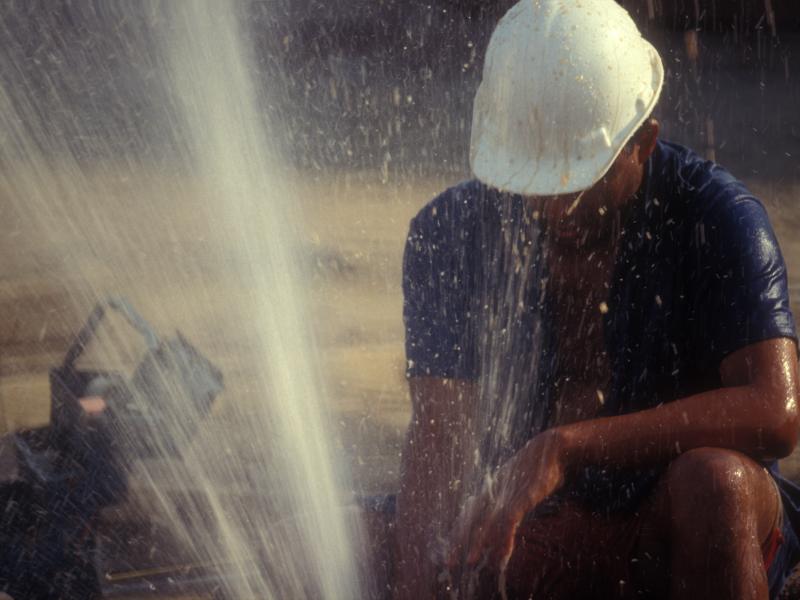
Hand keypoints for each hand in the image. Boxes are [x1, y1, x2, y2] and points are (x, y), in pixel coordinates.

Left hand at [447, 429, 567, 574]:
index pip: (468, 516)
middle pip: (472, 520)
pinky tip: (503, 554)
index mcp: (490, 492)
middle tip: (449, 563)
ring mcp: (507, 495)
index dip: (458, 534)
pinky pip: (511, 520)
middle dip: (459, 541)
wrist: (552, 449)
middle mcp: (494, 493)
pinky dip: (505, 538)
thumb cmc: (534, 470)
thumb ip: (507, 505)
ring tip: (471, 562)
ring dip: (480, 542)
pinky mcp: (524, 496)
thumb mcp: (516, 487)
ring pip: (489, 521)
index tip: (449, 553)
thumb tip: (505, 522)